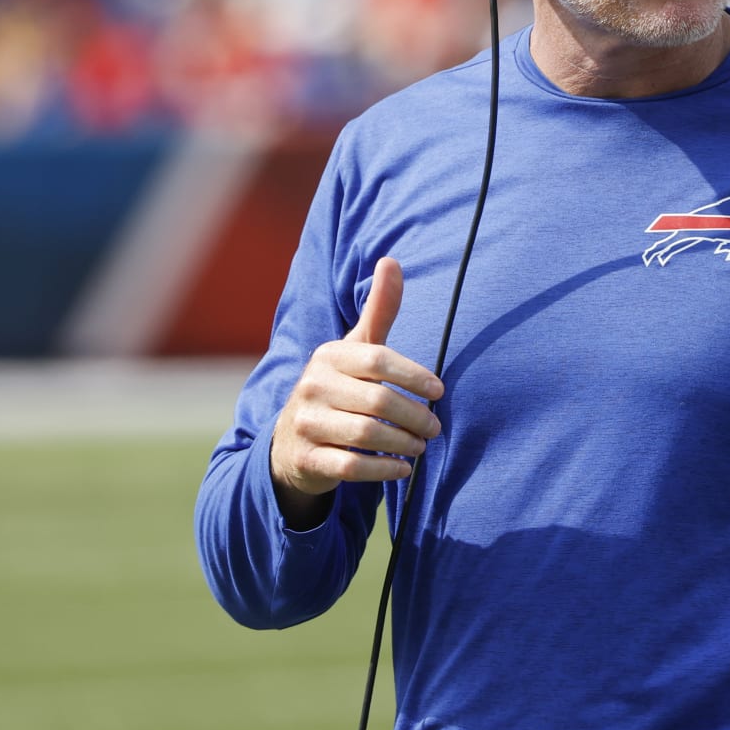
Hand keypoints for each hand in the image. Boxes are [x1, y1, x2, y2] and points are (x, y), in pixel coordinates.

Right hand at [269, 257, 442, 526]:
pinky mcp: (306, 459)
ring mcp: (305, 423)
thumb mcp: (356, 349)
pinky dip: (383, 470)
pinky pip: (351, 467)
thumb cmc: (339, 388)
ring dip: (403, 443)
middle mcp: (311, 386)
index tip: (439, 391)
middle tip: (435, 427)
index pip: (378, 360)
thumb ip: (379, 310)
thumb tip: (391, 259)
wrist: (291, 442)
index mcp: (329, 355)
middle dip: (414, 416)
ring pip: (366, 435)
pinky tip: (403, 468)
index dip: (413, 375)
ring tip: (422, 446)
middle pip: (377, 401)